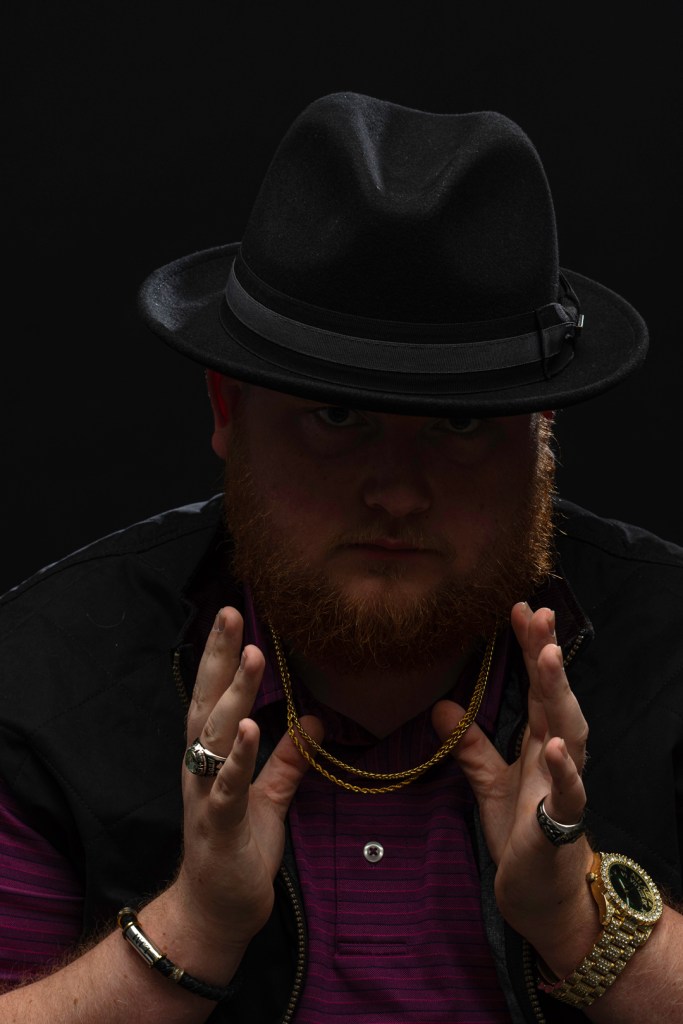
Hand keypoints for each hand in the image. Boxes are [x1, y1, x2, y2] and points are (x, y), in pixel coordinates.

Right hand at [172, 606, 321, 954]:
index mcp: (210, 755)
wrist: (216, 911)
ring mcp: (205, 794)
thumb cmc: (238, 848)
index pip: (215, 694)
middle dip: (219, 657)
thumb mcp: (269, 797)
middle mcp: (200, 767)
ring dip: (233, 695)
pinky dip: (235, 758)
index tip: (234, 615)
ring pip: (214, 735)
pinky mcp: (217, 826)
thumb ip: (287, 760)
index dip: (223, 655)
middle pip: (207, 701)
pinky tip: (247, 729)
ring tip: (251, 656)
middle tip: (231, 613)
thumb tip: (317, 722)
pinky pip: (225, 786)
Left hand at [432, 602, 596, 972]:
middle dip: (548, 655)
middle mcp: (558, 757)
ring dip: (560, 694)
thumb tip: (441, 706)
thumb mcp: (488, 783)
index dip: (530, 648)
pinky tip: (556, 746)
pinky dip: (565, 769)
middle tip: (538, 614)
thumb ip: (470, 745)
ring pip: (571, 732)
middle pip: (556, 697)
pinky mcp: (561, 824)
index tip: (520, 608)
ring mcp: (564, 788)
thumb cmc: (521, 834)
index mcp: (541, 742)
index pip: (538, 686)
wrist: (542, 894)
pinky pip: (568, 793)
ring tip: (548, 657)